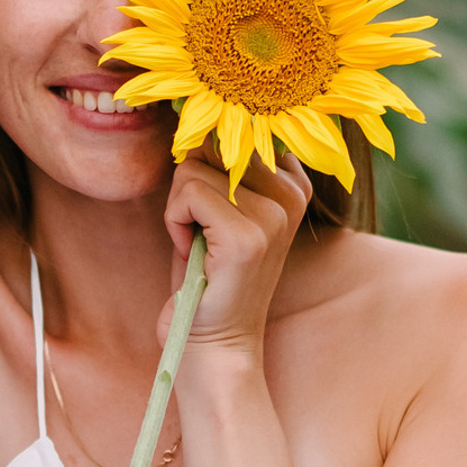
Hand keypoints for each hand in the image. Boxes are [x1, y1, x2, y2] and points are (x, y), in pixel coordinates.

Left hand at [162, 150, 311, 359]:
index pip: (233, 132)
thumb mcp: (221, 209)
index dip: (204, 164)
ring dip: (179, 207)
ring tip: (197, 244)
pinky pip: (188, 195)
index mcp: (293, 183)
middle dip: (189, 185)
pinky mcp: (246, 236)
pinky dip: (173, 222)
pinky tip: (190, 252)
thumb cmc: (209, 275)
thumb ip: (219, 166)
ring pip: (194, 168)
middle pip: (211, 146)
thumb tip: (195, 125)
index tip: (209, 209)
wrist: (215, 341)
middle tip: (199, 230)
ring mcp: (273, 216)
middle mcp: (291, 195)